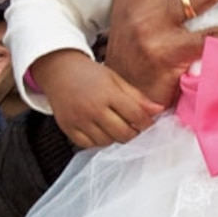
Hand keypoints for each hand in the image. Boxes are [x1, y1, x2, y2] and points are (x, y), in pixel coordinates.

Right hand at [30, 49, 161, 148]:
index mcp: (107, 93)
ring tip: (117, 127)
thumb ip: (137, 96)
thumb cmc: (90, 74)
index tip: (148, 122)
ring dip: (116, 138)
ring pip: (107, 142)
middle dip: (134, 133)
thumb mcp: (116, 79)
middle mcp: (92, 108)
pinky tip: (101, 131)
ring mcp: (79, 120)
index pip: (135, 115)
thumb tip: (158, 110)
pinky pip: (88, 145)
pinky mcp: (68, 128)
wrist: (59, 71)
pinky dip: (98, 141)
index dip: (146, 122)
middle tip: (134, 127)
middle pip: (123, 133)